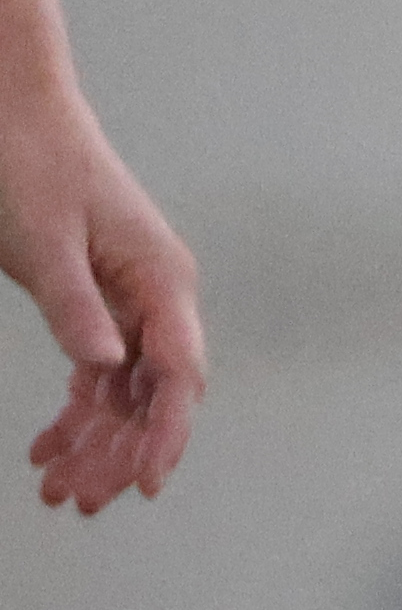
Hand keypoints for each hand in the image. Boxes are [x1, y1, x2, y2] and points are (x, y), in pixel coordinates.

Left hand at [7, 74, 204, 516]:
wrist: (15, 108)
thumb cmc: (31, 162)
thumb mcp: (43, 241)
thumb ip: (75, 307)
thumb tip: (106, 370)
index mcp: (161, 280)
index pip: (178, 374)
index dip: (166, 434)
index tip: (147, 483)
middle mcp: (158, 295)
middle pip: (155, 395)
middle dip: (120, 453)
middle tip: (77, 501)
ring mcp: (131, 299)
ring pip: (126, 392)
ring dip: (96, 442)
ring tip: (57, 489)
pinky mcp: (99, 299)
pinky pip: (100, 372)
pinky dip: (77, 411)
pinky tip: (49, 444)